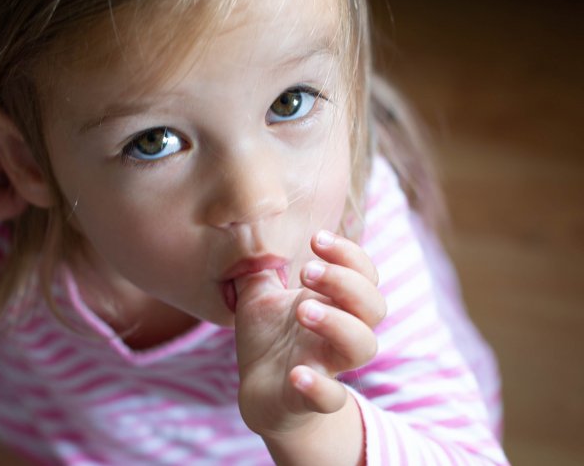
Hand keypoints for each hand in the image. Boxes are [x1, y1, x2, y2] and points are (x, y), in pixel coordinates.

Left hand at [234, 230, 384, 437]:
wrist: (260, 395)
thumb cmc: (268, 338)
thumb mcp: (258, 293)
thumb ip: (259, 262)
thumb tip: (247, 222)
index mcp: (332, 302)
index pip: (363, 273)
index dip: (349, 253)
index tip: (316, 238)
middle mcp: (339, 332)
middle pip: (374, 305)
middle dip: (345, 282)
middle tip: (307, 271)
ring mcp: (328, 365)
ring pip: (362, 346)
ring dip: (337, 323)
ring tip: (302, 310)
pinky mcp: (311, 399)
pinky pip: (330, 398)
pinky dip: (318, 387)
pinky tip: (296, 374)